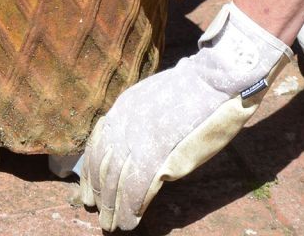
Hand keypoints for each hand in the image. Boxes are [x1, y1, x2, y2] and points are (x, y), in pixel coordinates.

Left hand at [79, 4, 293, 230]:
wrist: (216, 82)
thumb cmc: (193, 90)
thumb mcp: (152, 99)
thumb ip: (137, 121)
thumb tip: (128, 146)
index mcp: (122, 110)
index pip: (96, 147)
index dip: (90, 174)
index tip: (88, 191)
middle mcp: (124, 125)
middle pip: (102, 167)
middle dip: (98, 194)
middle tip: (96, 212)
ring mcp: (140, 140)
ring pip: (116, 182)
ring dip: (113, 207)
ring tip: (112, 224)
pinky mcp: (159, 156)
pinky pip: (137, 188)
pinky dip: (131, 208)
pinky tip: (130, 220)